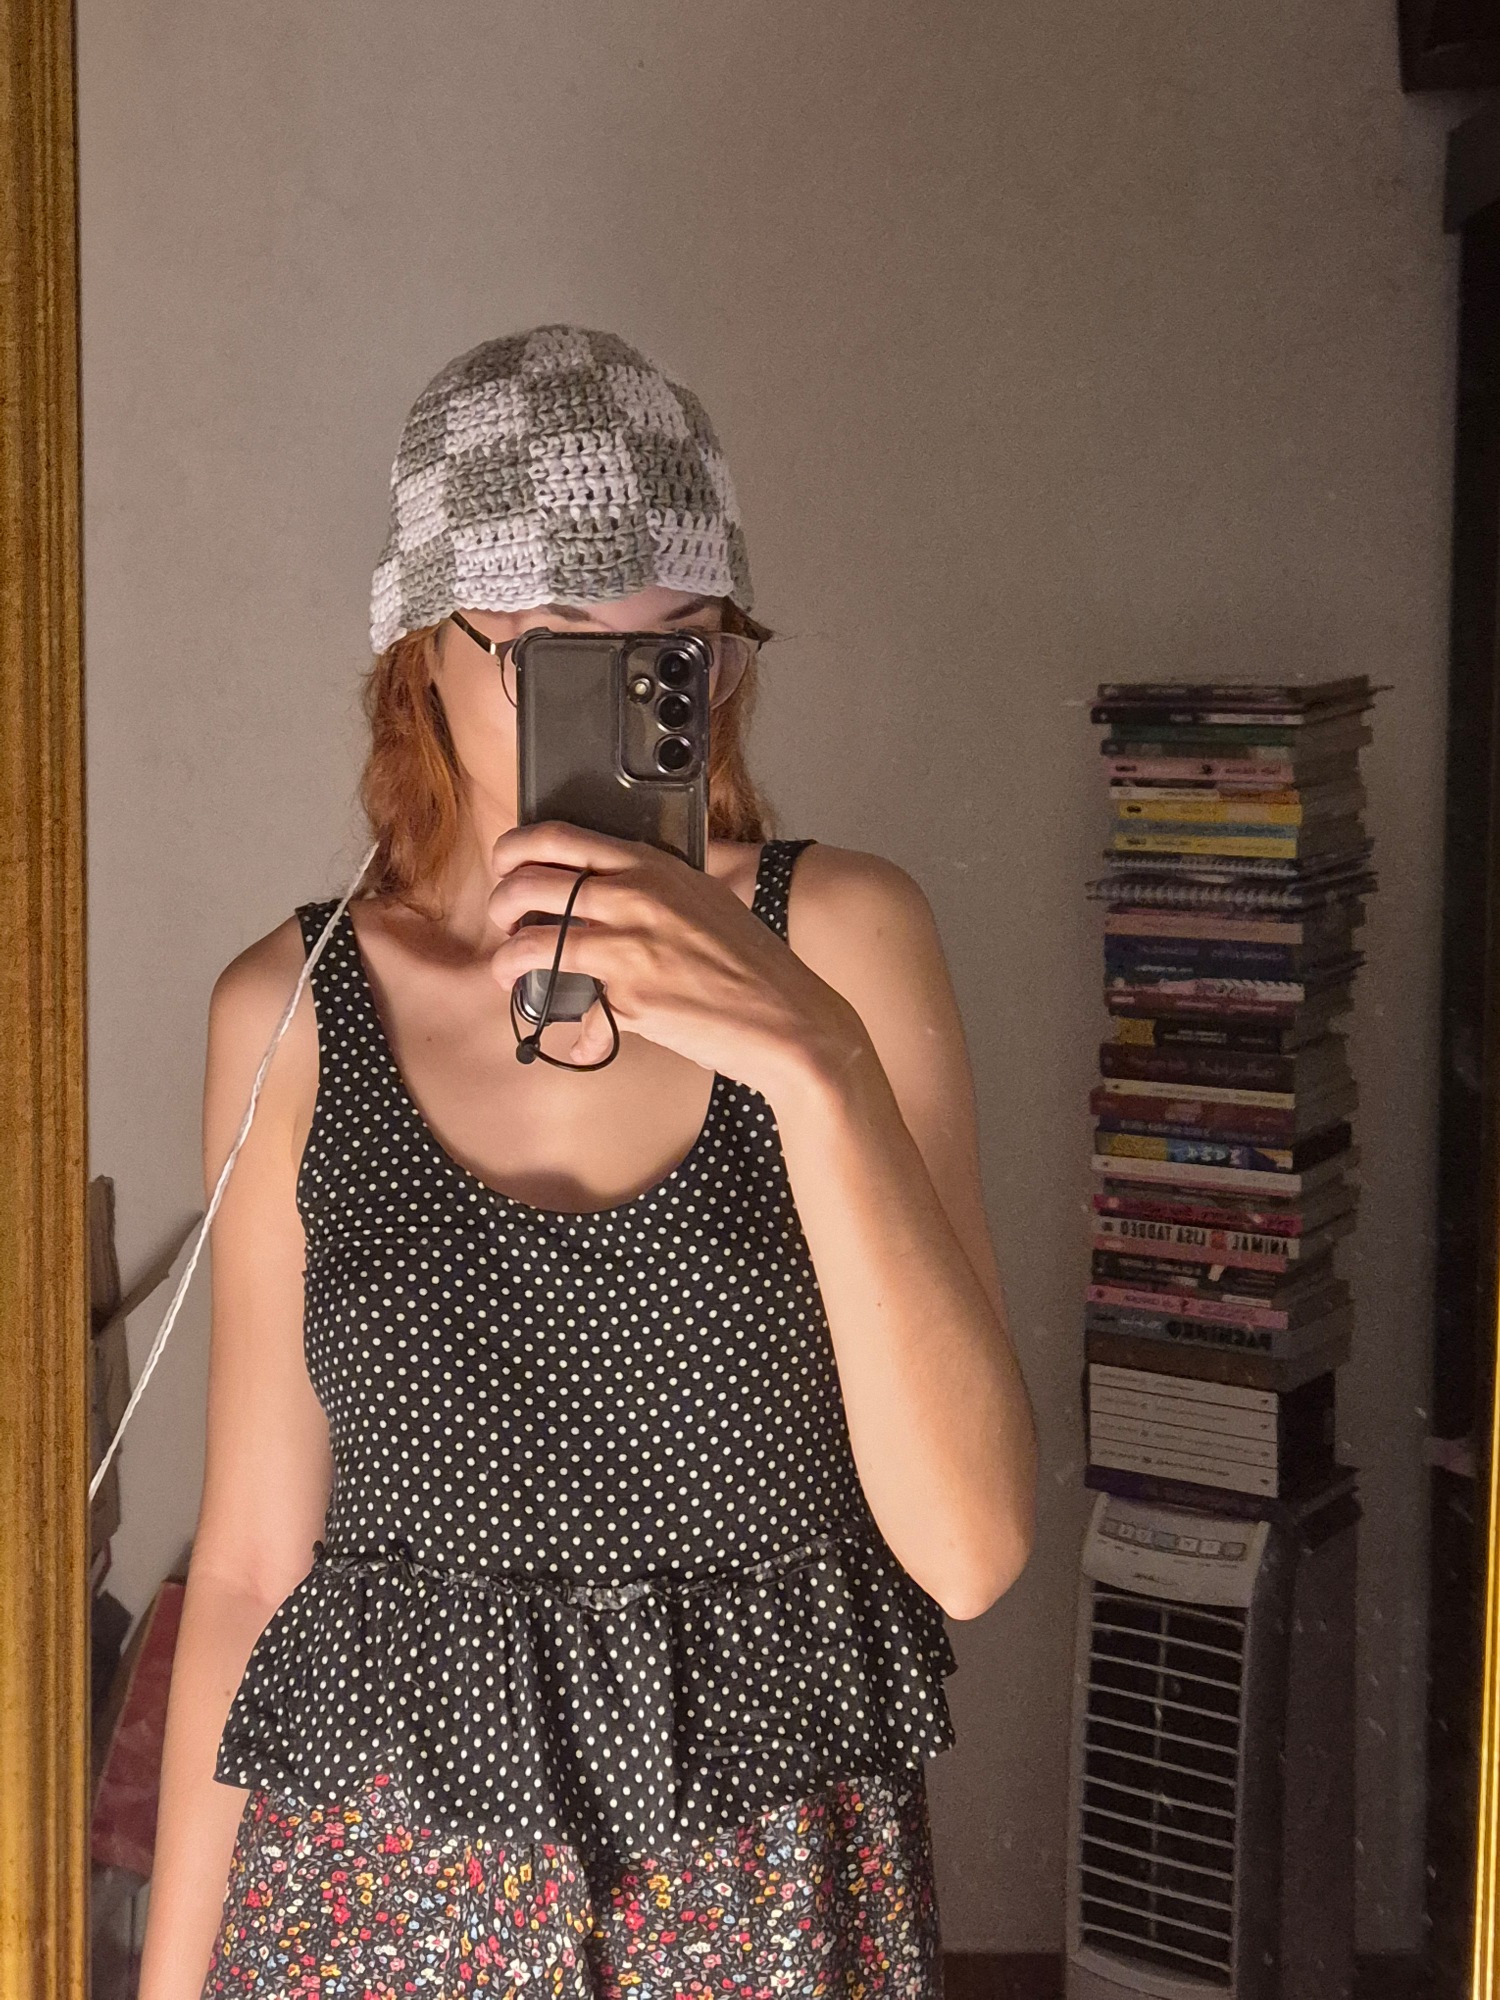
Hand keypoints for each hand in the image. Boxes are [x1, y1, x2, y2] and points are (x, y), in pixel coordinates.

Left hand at [484, 823, 866, 1097]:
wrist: (788, 1019)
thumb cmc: (751, 963)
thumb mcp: (705, 899)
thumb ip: (655, 888)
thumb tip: (606, 890)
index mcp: (653, 865)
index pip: (558, 836)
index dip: (515, 848)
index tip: (506, 865)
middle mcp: (635, 897)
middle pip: (530, 883)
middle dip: (501, 903)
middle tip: (505, 921)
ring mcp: (629, 947)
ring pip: (530, 942)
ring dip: (507, 961)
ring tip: (510, 973)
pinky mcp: (628, 998)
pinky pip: (570, 1004)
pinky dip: (564, 1021)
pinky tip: (572, 1029)